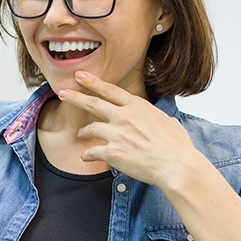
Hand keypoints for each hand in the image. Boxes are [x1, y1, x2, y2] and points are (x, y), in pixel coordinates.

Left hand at [58, 71, 200, 189]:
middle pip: (93, 103)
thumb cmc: (177, 146)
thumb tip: (163, 120)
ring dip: (83, 132)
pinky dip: (87, 155)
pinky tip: (86, 157)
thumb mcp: (170, 122)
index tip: (80, 75)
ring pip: (90, 128)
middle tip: (62, 93)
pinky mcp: (112, 152)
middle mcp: (124, 116)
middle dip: (75, 97)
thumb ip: (159, 118)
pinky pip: (92, 152)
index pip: (110, 90)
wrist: (176, 165)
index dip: (93, 82)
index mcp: (137, 106)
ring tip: (80, 134)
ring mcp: (116, 134)